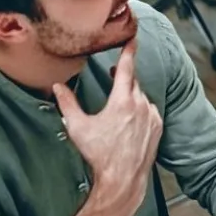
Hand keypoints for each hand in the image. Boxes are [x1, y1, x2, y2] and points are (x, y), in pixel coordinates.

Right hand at [52, 40, 162, 206]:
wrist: (122, 178)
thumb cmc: (98, 153)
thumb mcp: (77, 127)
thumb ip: (67, 103)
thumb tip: (57, 86)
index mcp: (122, 101)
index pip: (127, 68)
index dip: (128, 51)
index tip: (132, 37)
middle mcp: (141, 105)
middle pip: (132, 83)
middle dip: (123, 78)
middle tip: (114, 75)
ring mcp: (152, 116)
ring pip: (141, 97)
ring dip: (131, 97)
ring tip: (117, 108)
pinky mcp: (158, 126)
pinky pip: (149, 110)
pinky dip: (140, 110)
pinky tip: (128, 122)